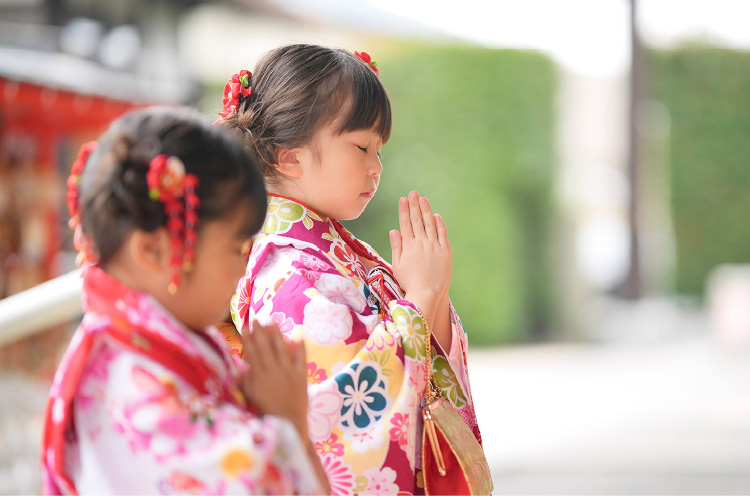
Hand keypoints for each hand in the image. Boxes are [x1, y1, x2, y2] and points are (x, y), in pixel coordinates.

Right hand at [238, 322, 308, 438]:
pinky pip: (301, 359)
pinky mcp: (301, 376)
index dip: (248, 340)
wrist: (287, 422)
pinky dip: (300, 348)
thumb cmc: (266, 412)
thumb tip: (236, 370)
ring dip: (277, 335)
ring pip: (281, 349)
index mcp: (259, 375)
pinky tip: (299, 337)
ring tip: (274, 322)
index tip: (244, 328)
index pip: (252, 353)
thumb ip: (243, 383)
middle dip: (260, 332)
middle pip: (265, 347)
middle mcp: (273, 370)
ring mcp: (288, 372)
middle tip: (256, 320)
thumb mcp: (250, 397)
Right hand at [389, 191, 451, 329]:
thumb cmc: (409, 282)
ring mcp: (434, 246)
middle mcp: (421, 243)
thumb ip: (397, 246)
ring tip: (423, 199)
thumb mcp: (398, 264)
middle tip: (413, 193)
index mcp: (408, 246)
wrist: (426, 293)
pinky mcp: (445, 251)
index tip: (402, 199)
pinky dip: (439, 224)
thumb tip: (394, 230)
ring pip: (430, 224)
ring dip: (426, 210)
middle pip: (417, 220)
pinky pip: (442, 234)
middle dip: (414, 205)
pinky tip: (436, 216)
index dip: (404, 210)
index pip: (405, 223)